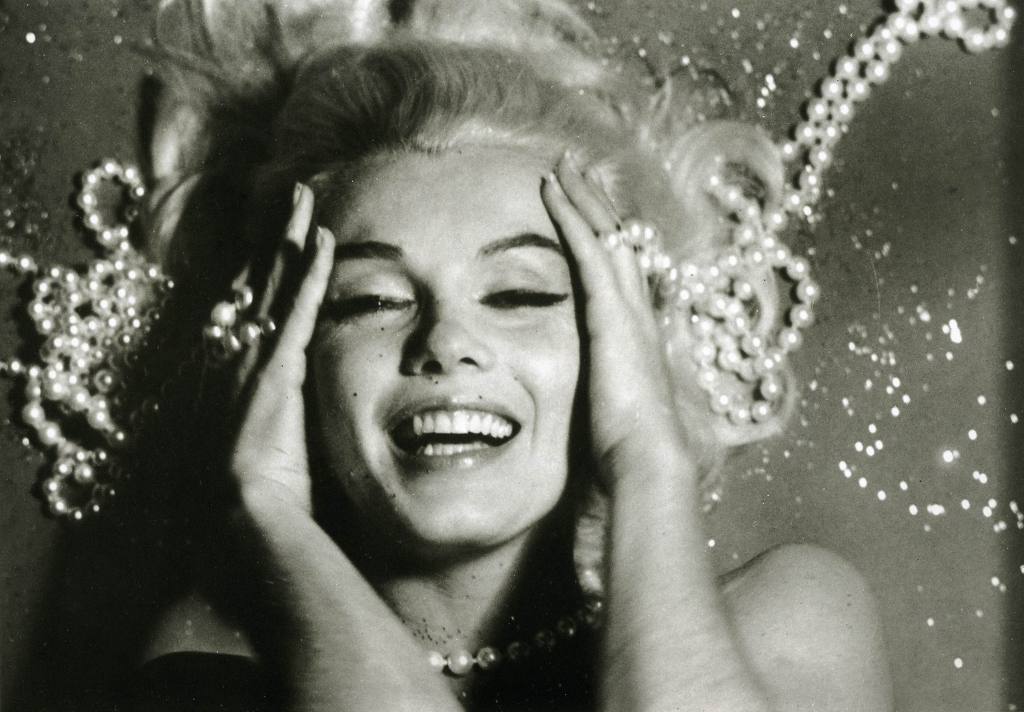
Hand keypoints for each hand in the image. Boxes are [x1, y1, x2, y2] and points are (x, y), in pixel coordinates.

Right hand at [229, 183, 334, 512]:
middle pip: (255, 283)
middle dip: (273, 238)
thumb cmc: (262, 490)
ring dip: (289, 238)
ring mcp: (252, 359)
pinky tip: (322, 240)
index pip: (247, 308)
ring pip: (272, 284)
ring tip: (302, 199)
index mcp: (233, 373)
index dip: (259, 270)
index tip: (273, 240)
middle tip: (289, 199)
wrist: (247, 513)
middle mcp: (235, 356)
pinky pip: (295, 308)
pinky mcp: (276, 368)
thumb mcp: (271, 441)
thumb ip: (280, 411)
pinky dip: (309, 272)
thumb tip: (296, 403)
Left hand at [541, 152, 691, 486]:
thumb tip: (599, 409)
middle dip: (599, 205)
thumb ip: (608, 399)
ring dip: (584, 197)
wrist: (647, 464)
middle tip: (579, 170)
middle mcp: (641, 315)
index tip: (594, 218)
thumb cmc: (630, 454)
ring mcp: (629, 310)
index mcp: (640, 338)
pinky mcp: (610, 313)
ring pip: (608, 235)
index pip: (625, 276)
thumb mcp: (616, 416)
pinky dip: (571, 215)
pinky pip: (589, 249)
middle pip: (621, 243)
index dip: (610, 242)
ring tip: (563, 165)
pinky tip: (551, 188)